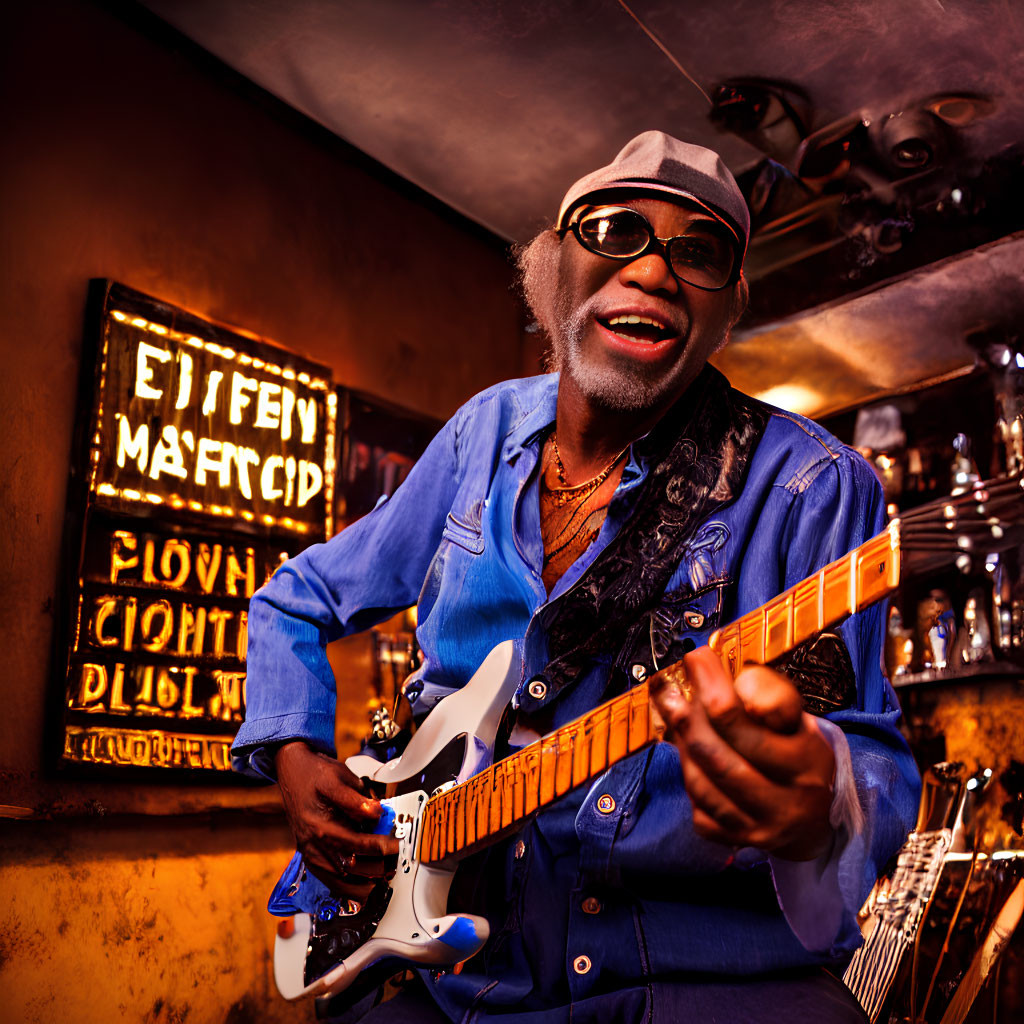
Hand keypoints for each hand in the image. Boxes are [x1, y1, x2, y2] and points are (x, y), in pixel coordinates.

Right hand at [274, 740, 399, 898]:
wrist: (292, 772)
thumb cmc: (315, 773)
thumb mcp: (338, 778)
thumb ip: (357, 799)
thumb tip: (377, 812)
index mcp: (320, 825)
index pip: (356, 844)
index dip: (380, 847)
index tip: (396, 845)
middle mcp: (313, 844)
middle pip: (349, 867)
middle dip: (376, 868)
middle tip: (394, 862)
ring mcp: (310, 852)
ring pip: (338, 881)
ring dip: (363, 884)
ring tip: (383, 879)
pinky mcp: (310, 856)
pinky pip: (329, 881)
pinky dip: (347, 888)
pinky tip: (363, 886)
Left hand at [649, 646, 835, 860]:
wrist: (812, 815)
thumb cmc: (797, 750)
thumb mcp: (798, 716)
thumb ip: (772, 693)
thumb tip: (740, 688)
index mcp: (807, 762)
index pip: (746, 726)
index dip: (713, 688)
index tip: (696, 659)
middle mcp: (787, 802)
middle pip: (717, 756)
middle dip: (686, 716)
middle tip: (668, 688)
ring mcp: (761, 828)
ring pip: (702, 783)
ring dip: (682, 743)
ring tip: (675, 712)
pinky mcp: (739, 841)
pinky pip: (699, 808)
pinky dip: (688, 775)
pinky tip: (688, 751)